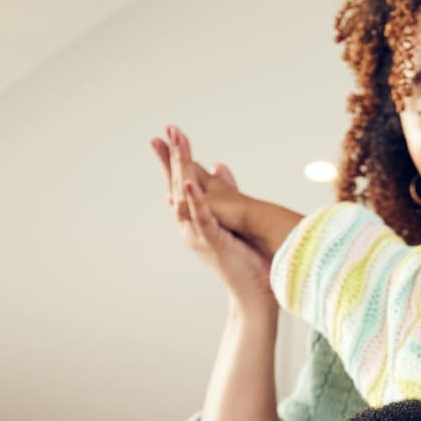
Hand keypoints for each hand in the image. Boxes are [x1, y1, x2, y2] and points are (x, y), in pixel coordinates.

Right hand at [150, 124, 272, 308]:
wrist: (253, 290)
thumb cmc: (245, 257)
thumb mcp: (232, 215)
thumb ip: (224, 190)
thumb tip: (219, 165)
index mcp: (195, 217)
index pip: (181, 181)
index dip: (174, 157)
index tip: (168, 132)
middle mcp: (191, 225)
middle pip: (178, 184)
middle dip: (174, 156)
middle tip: (168, 130)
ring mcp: (199, 234)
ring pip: (185, 198)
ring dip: (181, 171)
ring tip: (178, 146)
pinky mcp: (212, 243)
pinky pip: (202, 219)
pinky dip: (196, 201)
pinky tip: (191, 184)